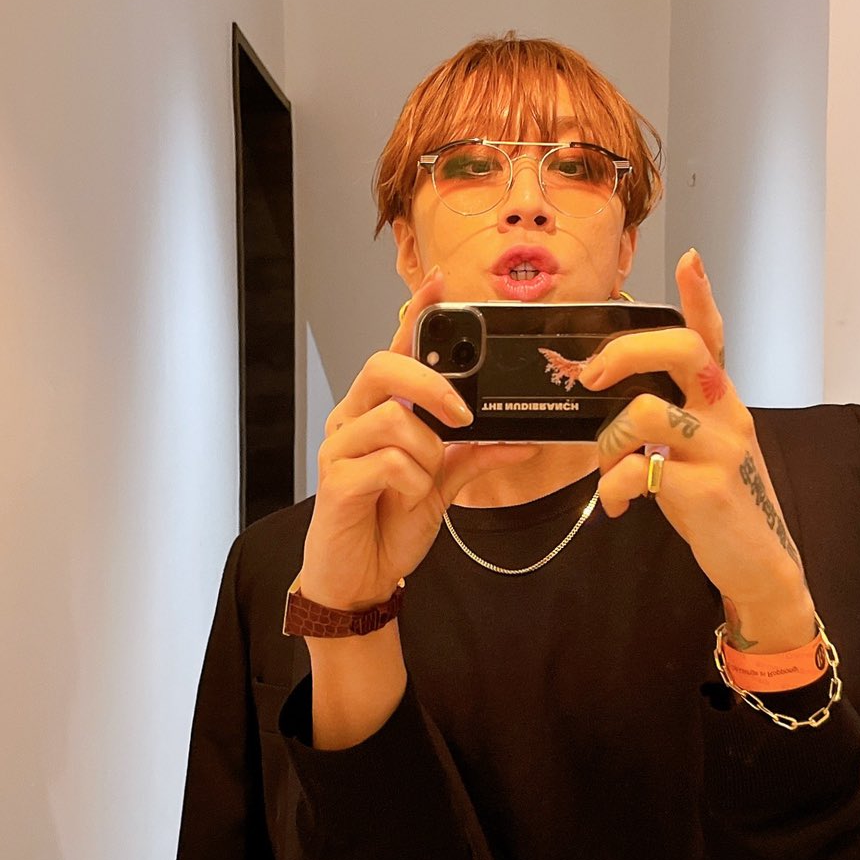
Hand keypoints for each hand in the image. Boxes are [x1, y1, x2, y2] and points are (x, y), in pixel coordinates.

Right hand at [299, 266, 537, 611]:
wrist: (360, 577)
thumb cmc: (390, 523)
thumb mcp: (444, 485)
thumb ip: (476, 457)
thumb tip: (524, 440)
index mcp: (379, 410)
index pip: (396, 348)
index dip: (417, 313)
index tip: (442, 283)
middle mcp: (354, 419)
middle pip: (384, 366)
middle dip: (432, 385)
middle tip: (461, 417)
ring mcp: (339, 446)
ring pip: (394, 419)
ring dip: (426, 454)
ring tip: (422, 483)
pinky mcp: (335, 479)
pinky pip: (388, 462)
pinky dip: (413, 482)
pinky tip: (405, 500)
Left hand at [580, 249, 815, 651]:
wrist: (759, 565)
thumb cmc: (720, 506)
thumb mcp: (702, 452)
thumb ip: (672, 420)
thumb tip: (616, 404)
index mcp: (722, 401)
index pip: (713, 336)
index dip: (700, 296)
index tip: (687, 259)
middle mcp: (728, 415)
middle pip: (683, 350)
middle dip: (626, 351)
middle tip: (593, 375)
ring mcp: (720, 450)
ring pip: (648, 410)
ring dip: (609, 439)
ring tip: (608, 468)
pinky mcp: (707, 489)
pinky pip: (640, 471)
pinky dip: (614, 489)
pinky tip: (617, 507)